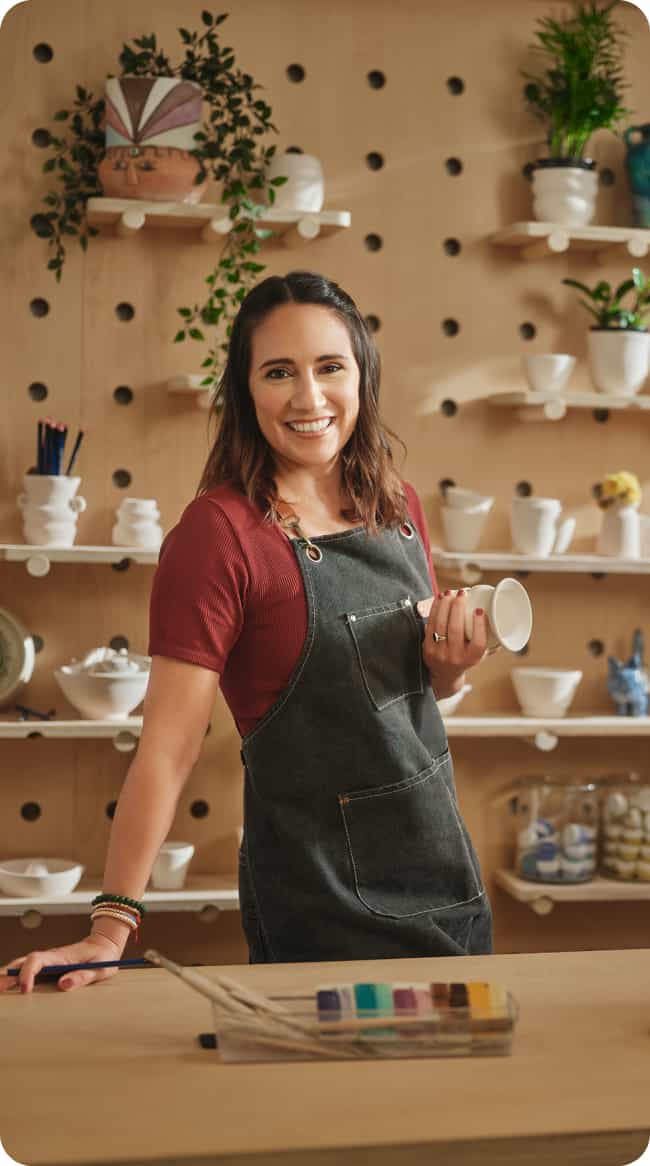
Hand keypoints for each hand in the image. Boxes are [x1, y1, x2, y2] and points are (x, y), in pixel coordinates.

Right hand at [0, 932, 123, 993]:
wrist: (105, 945)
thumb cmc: (103, 956)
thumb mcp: (100, 968)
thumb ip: (83, 976)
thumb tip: (63, 985)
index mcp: (62, 956)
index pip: (37, 960)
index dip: (28, 974)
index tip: (26, 990)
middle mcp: (51, 957)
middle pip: (23, 962)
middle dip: (8, 975)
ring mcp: (47, 962)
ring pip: (22, 965)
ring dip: (8, 976)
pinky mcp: (47, 968)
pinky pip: (27, 971)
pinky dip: (14, 978)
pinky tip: (7, 988)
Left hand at [422, 589, 491, 697]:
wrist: (445, 676)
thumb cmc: (466, 659)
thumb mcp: (480, 655)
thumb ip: (492, 641)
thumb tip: (505, 622)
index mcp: (472, 658)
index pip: (478, 643)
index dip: (479, 625)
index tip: (480, 609)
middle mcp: (455, 657)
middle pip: (456, 630)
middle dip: (458, 607)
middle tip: (462, 593)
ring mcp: (439, 653)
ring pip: (440, 625)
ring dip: (445, 605)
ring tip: (449, 592)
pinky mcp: (427, 648)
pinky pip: (430, 625)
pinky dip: (434, 610)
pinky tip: (439, 599)